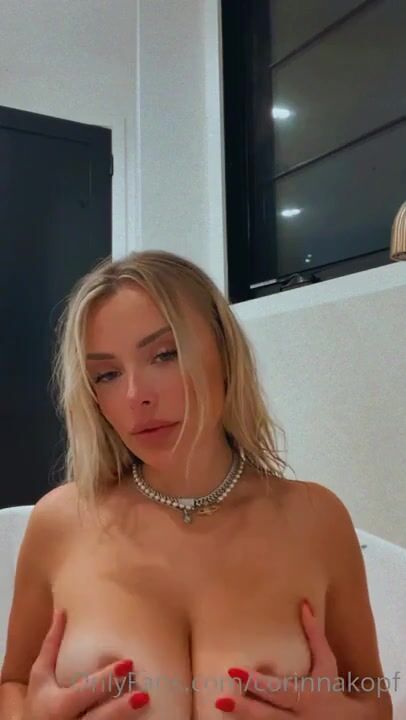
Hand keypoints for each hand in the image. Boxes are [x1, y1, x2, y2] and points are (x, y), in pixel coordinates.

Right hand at [23, 608, 149, 718]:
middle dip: (120, 709)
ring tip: (148, 702)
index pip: (81, 694)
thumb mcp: (40, 676)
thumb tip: (62, 610)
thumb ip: (51, 646)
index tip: (128, 664)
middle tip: (145, 693)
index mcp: (55, 706)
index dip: (103, 681)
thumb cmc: (40, 701)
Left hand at [214, 600, 355, 717]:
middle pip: (270, 717)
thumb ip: (314, 637)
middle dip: (245, 709)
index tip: (234, 671)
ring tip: (221, 709)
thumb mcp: (327, 664)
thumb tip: (304, 605)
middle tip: (221, 699)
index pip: (281, 691)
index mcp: (308, 697)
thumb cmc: (332, 689)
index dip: (259, 684)